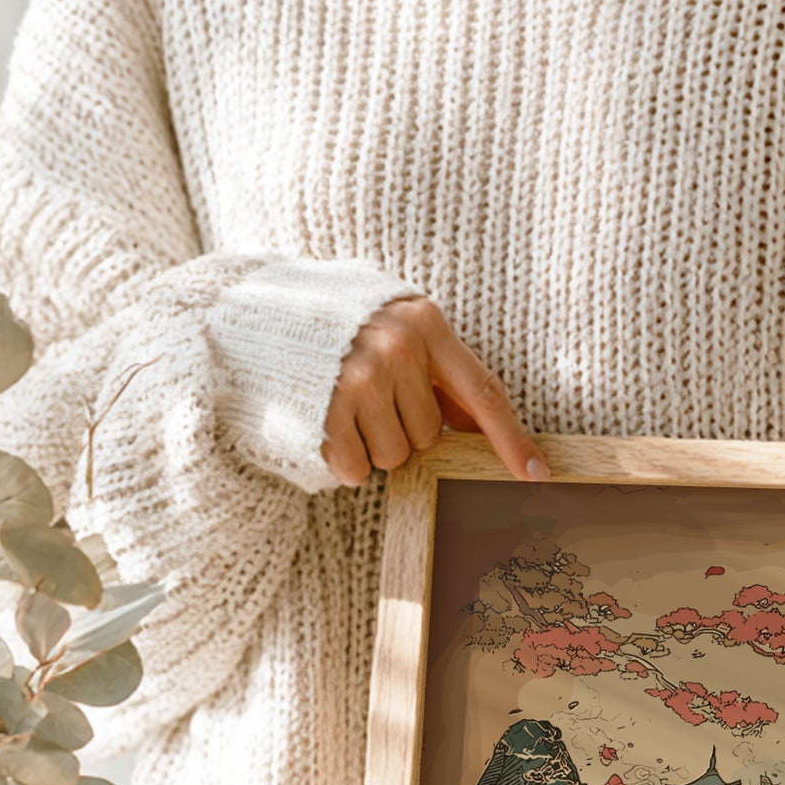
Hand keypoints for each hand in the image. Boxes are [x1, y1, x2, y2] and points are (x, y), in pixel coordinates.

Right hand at [322, 297, 548, 486]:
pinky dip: (343, 459)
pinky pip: (357, 469)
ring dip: (371, 446)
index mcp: (425, 323)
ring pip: (396, 457)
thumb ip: (436, 369)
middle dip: (402, 429)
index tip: (537, 474)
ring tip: (341, 406)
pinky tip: (323, 424)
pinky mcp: (326, 411)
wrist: (247, 310)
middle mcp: (398, 349)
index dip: (512, 439)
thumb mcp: (392, 325)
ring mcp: (360, 380)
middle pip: (430, 435)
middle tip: (366, 398)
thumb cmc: (331, 322)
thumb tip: (478, 423)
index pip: (483, 392)